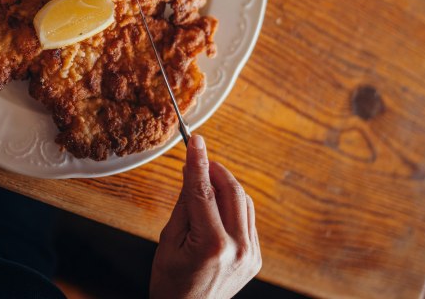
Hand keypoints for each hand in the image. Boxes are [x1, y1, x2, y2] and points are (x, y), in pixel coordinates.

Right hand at [149, 135, 261, 298]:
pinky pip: (248, 219)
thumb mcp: (168, 241)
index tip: (196, 141)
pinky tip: (218, 206)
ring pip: (244, 202)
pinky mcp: (256, 258)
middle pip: (231, 191)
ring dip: (226, 186)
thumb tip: (193, 172)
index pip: (203, 192)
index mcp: (211, 245)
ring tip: (206, 183)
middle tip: (201, 159)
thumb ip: (184, 205)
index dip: (198, 162)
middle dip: (216, 170)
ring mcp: (251, 255)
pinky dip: (234, 206)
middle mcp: (237, 248)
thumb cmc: (171, 283)